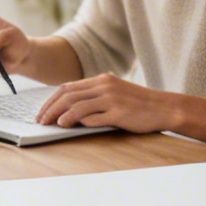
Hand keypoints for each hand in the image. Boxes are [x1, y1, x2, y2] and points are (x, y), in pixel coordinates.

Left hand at [33, 74, 180, 134]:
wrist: (164, 108)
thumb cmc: (138, 104)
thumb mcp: (115, 93)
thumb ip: (94, 97)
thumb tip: (70, 110)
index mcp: (101, 80)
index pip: (67, 87)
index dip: (51, 100)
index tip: (41, 112)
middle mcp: (105, 86)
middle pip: (68, 95)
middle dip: (50, 108)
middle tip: (40, 120)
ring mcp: (112, 99)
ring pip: (77, 105)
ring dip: (60, 115)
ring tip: (51, 124)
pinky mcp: (120, 112)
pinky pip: (94, 117)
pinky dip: (78, 121)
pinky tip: (69, 126)